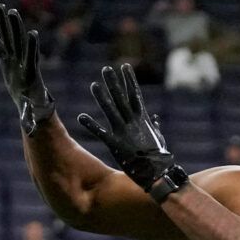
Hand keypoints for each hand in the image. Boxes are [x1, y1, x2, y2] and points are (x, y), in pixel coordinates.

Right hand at [0, 5, 55, 135]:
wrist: (32, 102)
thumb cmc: (34, 108)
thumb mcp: (32, 114)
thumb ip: (30, 120)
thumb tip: (32, 132)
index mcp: (30, 74)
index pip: (32, 57)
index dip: (32, 46)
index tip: (33, 34)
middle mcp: (23, 62)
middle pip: (19, 42)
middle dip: (15, 28)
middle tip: (12, 12)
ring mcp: (14, 58)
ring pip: (9, 38)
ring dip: (4, 23)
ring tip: (0, 6)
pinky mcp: (6, 59)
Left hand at [77, 63, 176, 189]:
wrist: (157, 172)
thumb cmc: (159, 157)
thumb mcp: (158, 138)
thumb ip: (154, 126)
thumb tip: (154, 119)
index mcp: (142, 118)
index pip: (135, 94)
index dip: (129, 80)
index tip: (125, 66)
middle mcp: (132, 121)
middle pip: (121, 97)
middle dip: (113, 82)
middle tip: (106, 69)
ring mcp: (123, 131)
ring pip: (110, 110)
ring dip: (101, 97)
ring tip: (94, 85)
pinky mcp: (115, 144)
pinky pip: (100, 132)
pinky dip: (90, 124)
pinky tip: (81, 117)